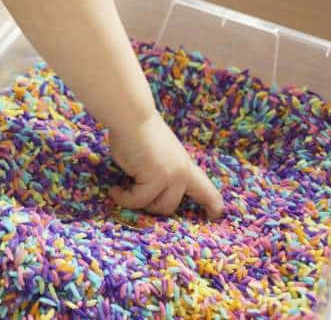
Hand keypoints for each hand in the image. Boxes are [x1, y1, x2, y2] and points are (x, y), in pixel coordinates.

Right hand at [108, 111, 223, 219]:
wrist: (132, 116)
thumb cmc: (137, 131)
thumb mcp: (155, 156)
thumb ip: (158, 173)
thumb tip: (148, 193)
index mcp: (184, 165)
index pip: (204, 189)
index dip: (212, 205)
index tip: (217, 215)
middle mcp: (182, 172)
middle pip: (170, 207)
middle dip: (149, 206)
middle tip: (132, 196)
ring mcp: (172, 176)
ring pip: (155, 206)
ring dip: (135, 202)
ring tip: (121, 190)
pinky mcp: (157, 179)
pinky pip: (137, 200)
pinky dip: (123, 198)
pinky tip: (114, 190)